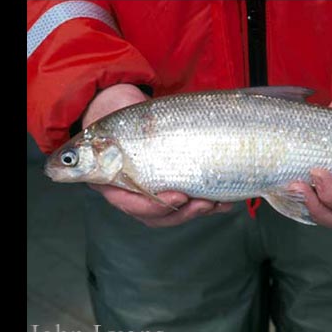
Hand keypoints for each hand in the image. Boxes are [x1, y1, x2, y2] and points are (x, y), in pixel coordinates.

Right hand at [84, 84, 232, 227]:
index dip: (155, 207)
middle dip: (184, 213)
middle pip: (158, 216)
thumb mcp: (111, 126)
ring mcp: (157, 194)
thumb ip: (108, 137)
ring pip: (176, 214)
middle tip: (204, 203)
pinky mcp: (177, 189)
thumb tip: (105, 137)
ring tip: (217, 203)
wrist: (133, 115)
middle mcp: (135, 194)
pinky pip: (192, 205)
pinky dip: (210, 207)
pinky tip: (226, 203)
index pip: (132, 205)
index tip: (179, 197)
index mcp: (113, 184)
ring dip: (199, 212)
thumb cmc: (121, 121)